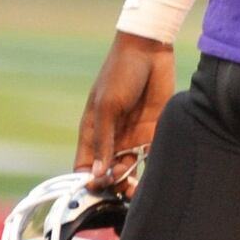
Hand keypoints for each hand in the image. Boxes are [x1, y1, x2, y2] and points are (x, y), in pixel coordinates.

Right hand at [75, 31, 174, 195]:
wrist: (150, 49)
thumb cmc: (120, 73)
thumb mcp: (108, 106)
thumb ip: (104, 140)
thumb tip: (96, 173)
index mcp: (92, 132)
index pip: (85, 166)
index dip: (89, 181)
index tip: (97, 189)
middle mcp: (112, 137)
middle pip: (109, 171)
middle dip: (114, 185)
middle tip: (121, 190)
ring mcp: (133, 134)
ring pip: (130, 167)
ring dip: (132, 180)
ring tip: (136, 189)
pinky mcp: (154, 128)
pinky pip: (151, 153)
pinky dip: (151, 165)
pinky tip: (154, 173)